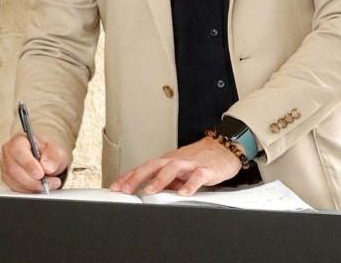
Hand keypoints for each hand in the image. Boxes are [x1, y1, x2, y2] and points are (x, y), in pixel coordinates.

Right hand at [0, 132, 69, 192]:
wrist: (47, 160)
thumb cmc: (48, 152)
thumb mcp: (57, 150)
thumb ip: (54, 156)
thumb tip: (47, 167)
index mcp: (19, 140)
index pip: (18, 150)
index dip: (28, 164)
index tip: (40, 173)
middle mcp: (9, 153)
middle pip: (14, 169)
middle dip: (32, 180)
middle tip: (47, 183)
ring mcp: (6, 167)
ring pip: (14, 181)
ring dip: (32, 186)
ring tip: (47, 185)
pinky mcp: (8, 179)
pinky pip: (15, 188)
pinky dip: (28, 190)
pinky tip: (38, 188)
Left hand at [110, 137, 241, 196]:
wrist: (225, 147)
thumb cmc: (200, 159)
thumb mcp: (178, 170)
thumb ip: (164, 180)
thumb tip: (145, 191)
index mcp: (168, 161)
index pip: (144, 167)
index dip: (129, 176)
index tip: (115, 187)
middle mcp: (176, 160)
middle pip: (153, 165)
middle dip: (137, 177)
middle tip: (125, 189)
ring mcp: (191, 164)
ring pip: (173, 169)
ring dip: (160, 180)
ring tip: (150, 191)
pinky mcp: (206, 169)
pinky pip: (197, 176)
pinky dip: (190, 185)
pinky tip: (184, 193)